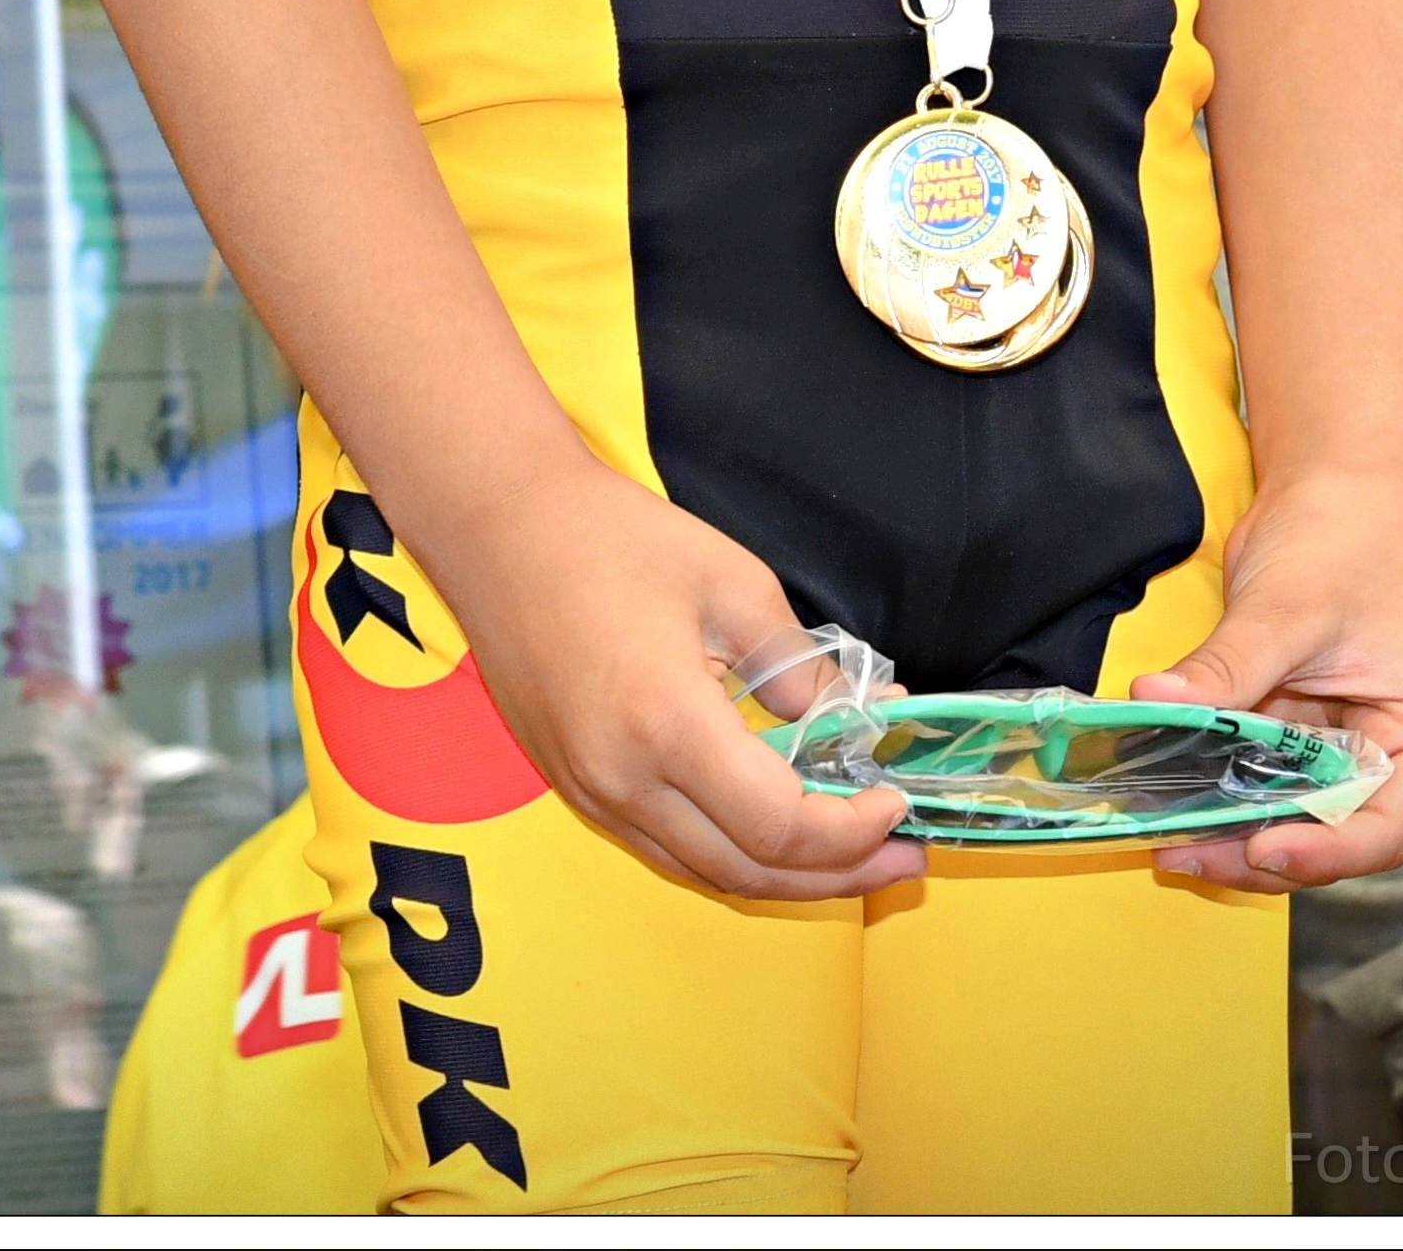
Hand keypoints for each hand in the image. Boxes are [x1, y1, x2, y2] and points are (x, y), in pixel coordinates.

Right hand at [432, 449, 923, 904]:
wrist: (499, 524)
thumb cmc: (613, 537)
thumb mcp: (732, 582)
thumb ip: (800, 665)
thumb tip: (861, 722)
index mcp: (666, 725)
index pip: (780, 825)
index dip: (852, 830)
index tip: (900, 802)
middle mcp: (622, 781)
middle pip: (748, 871)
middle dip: (838, 875)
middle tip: (903, 856)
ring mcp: (590, 793)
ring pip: (706, 872)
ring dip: (788, 877)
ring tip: (855, 856)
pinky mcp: (574, 788)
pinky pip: (667, 848)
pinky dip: (732, 853)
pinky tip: (775, 829)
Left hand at [1128, 473, 1402, 892]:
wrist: (1329, 496)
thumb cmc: (1339, 541)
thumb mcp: (1285, 608)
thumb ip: (1227, 665)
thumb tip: (1154, 700)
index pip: (1390, 824)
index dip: (1328, 852)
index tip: (1261, 850)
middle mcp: (1396, 759)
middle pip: (1338, 836)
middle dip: (1264, 852)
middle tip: (1187, 852)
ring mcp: (1346, 751)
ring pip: (1294, 818)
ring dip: (1233, 832)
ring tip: (1168, 841)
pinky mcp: (1301, 738)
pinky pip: (1263, 783)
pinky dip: (1222, 796)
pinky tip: (1172, 805)